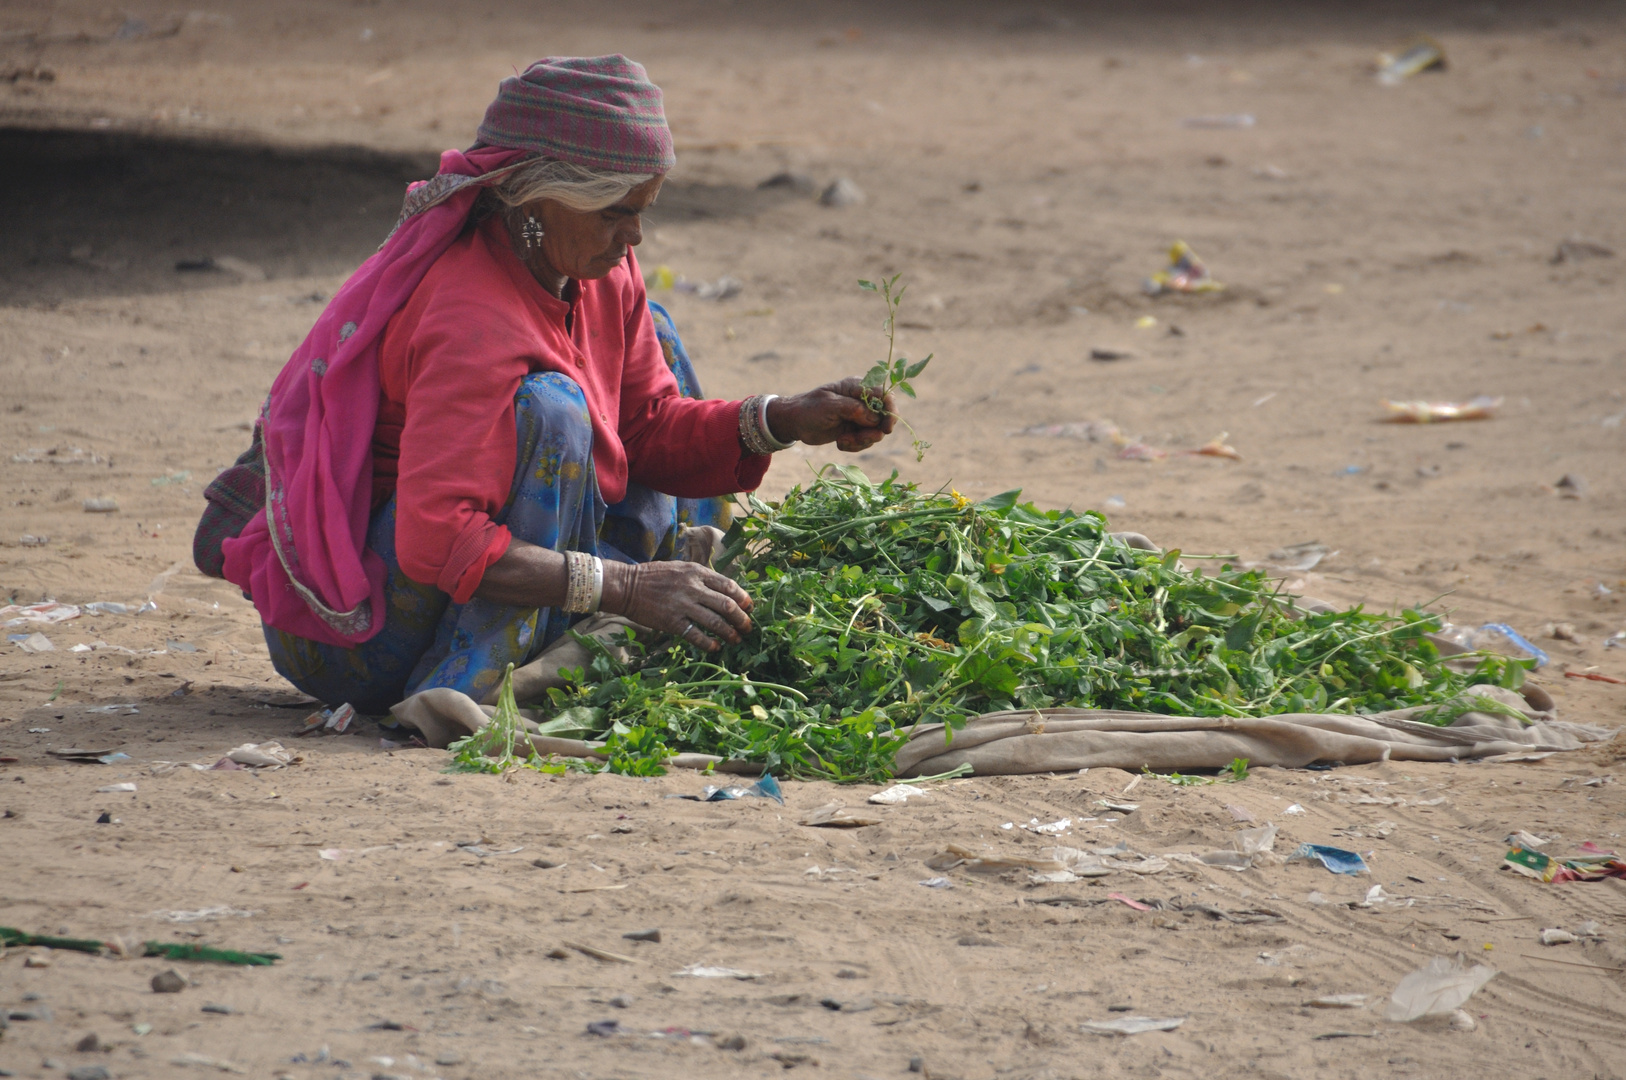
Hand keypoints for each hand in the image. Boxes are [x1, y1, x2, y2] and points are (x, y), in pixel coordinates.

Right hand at [601, 560, 753, 651]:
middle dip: (742, 619)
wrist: (627, 586)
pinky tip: (716, 647)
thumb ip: (701, 578)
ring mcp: (683, 605)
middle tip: (747, 627)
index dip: (744, 599)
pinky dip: (709, 643)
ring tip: (736, 639)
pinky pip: (696, 635)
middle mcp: (693, 588)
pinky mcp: (672, 621)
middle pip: (727, 605)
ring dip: (730, 633)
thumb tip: (724, 591)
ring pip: (716, 622)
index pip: (729, 586)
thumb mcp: (681, 568)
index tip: (749, 608)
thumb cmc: (654, 576)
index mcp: (697, 572)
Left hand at [765, 378, 895, 452]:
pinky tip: (840, 442)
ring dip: (861, 441)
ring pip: (876, 432)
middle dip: (873, 432)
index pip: (884, 394)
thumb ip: (853, 409)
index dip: (890, 411)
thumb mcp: (829, 406)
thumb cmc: (809, 409)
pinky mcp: (855, 429)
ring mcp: (860, 416)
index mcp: (856, 387)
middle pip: (884, 416)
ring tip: (842, 441)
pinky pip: (865, 441)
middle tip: (859, 439)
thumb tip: (875, 418)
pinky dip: (855, 445)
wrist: (794, 422)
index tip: (886, 428)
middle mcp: (862, 400)